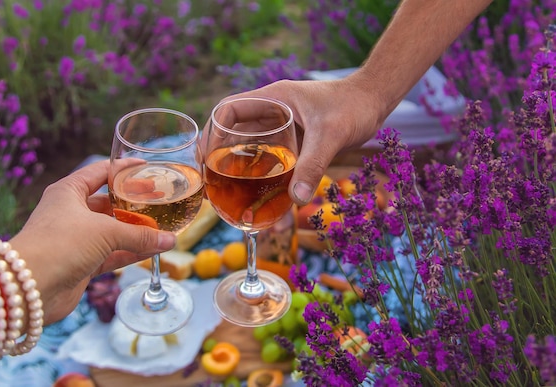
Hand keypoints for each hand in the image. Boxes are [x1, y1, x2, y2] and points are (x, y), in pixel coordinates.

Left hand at [9, 160, 175, 324]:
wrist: (28, 287)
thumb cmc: (60, 244)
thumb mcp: (104, 232)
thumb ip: (140, 235)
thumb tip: (169, 240)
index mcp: (69, 191)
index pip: (101, 172)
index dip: (124, 169)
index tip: (146, 166)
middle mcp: (71, 212)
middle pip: (109, 203)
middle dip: (134, 203)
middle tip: (159, 200)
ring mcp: (76, 238)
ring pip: (112, 231)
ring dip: (136, 231)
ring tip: (161, 228)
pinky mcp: (81, 263)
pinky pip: (112, 254)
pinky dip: (131, 253)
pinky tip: (153, 251)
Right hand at [213, 71, 387, 204]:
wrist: (376, 103)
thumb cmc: (354, 106)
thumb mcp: (331, 135)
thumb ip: (312, 165)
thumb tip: (296, 200)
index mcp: (272, 99)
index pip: (228, 111)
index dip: (212, 133)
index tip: (207, 159)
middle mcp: (272, 113)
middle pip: (235, 136)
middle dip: (222, 161)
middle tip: (214, 188)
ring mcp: (282, 129)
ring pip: (253, 153)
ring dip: (245, 176)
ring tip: (237, 203)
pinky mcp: (294, 144)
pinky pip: (273, 163)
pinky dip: (269, 182)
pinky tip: (271, 205)